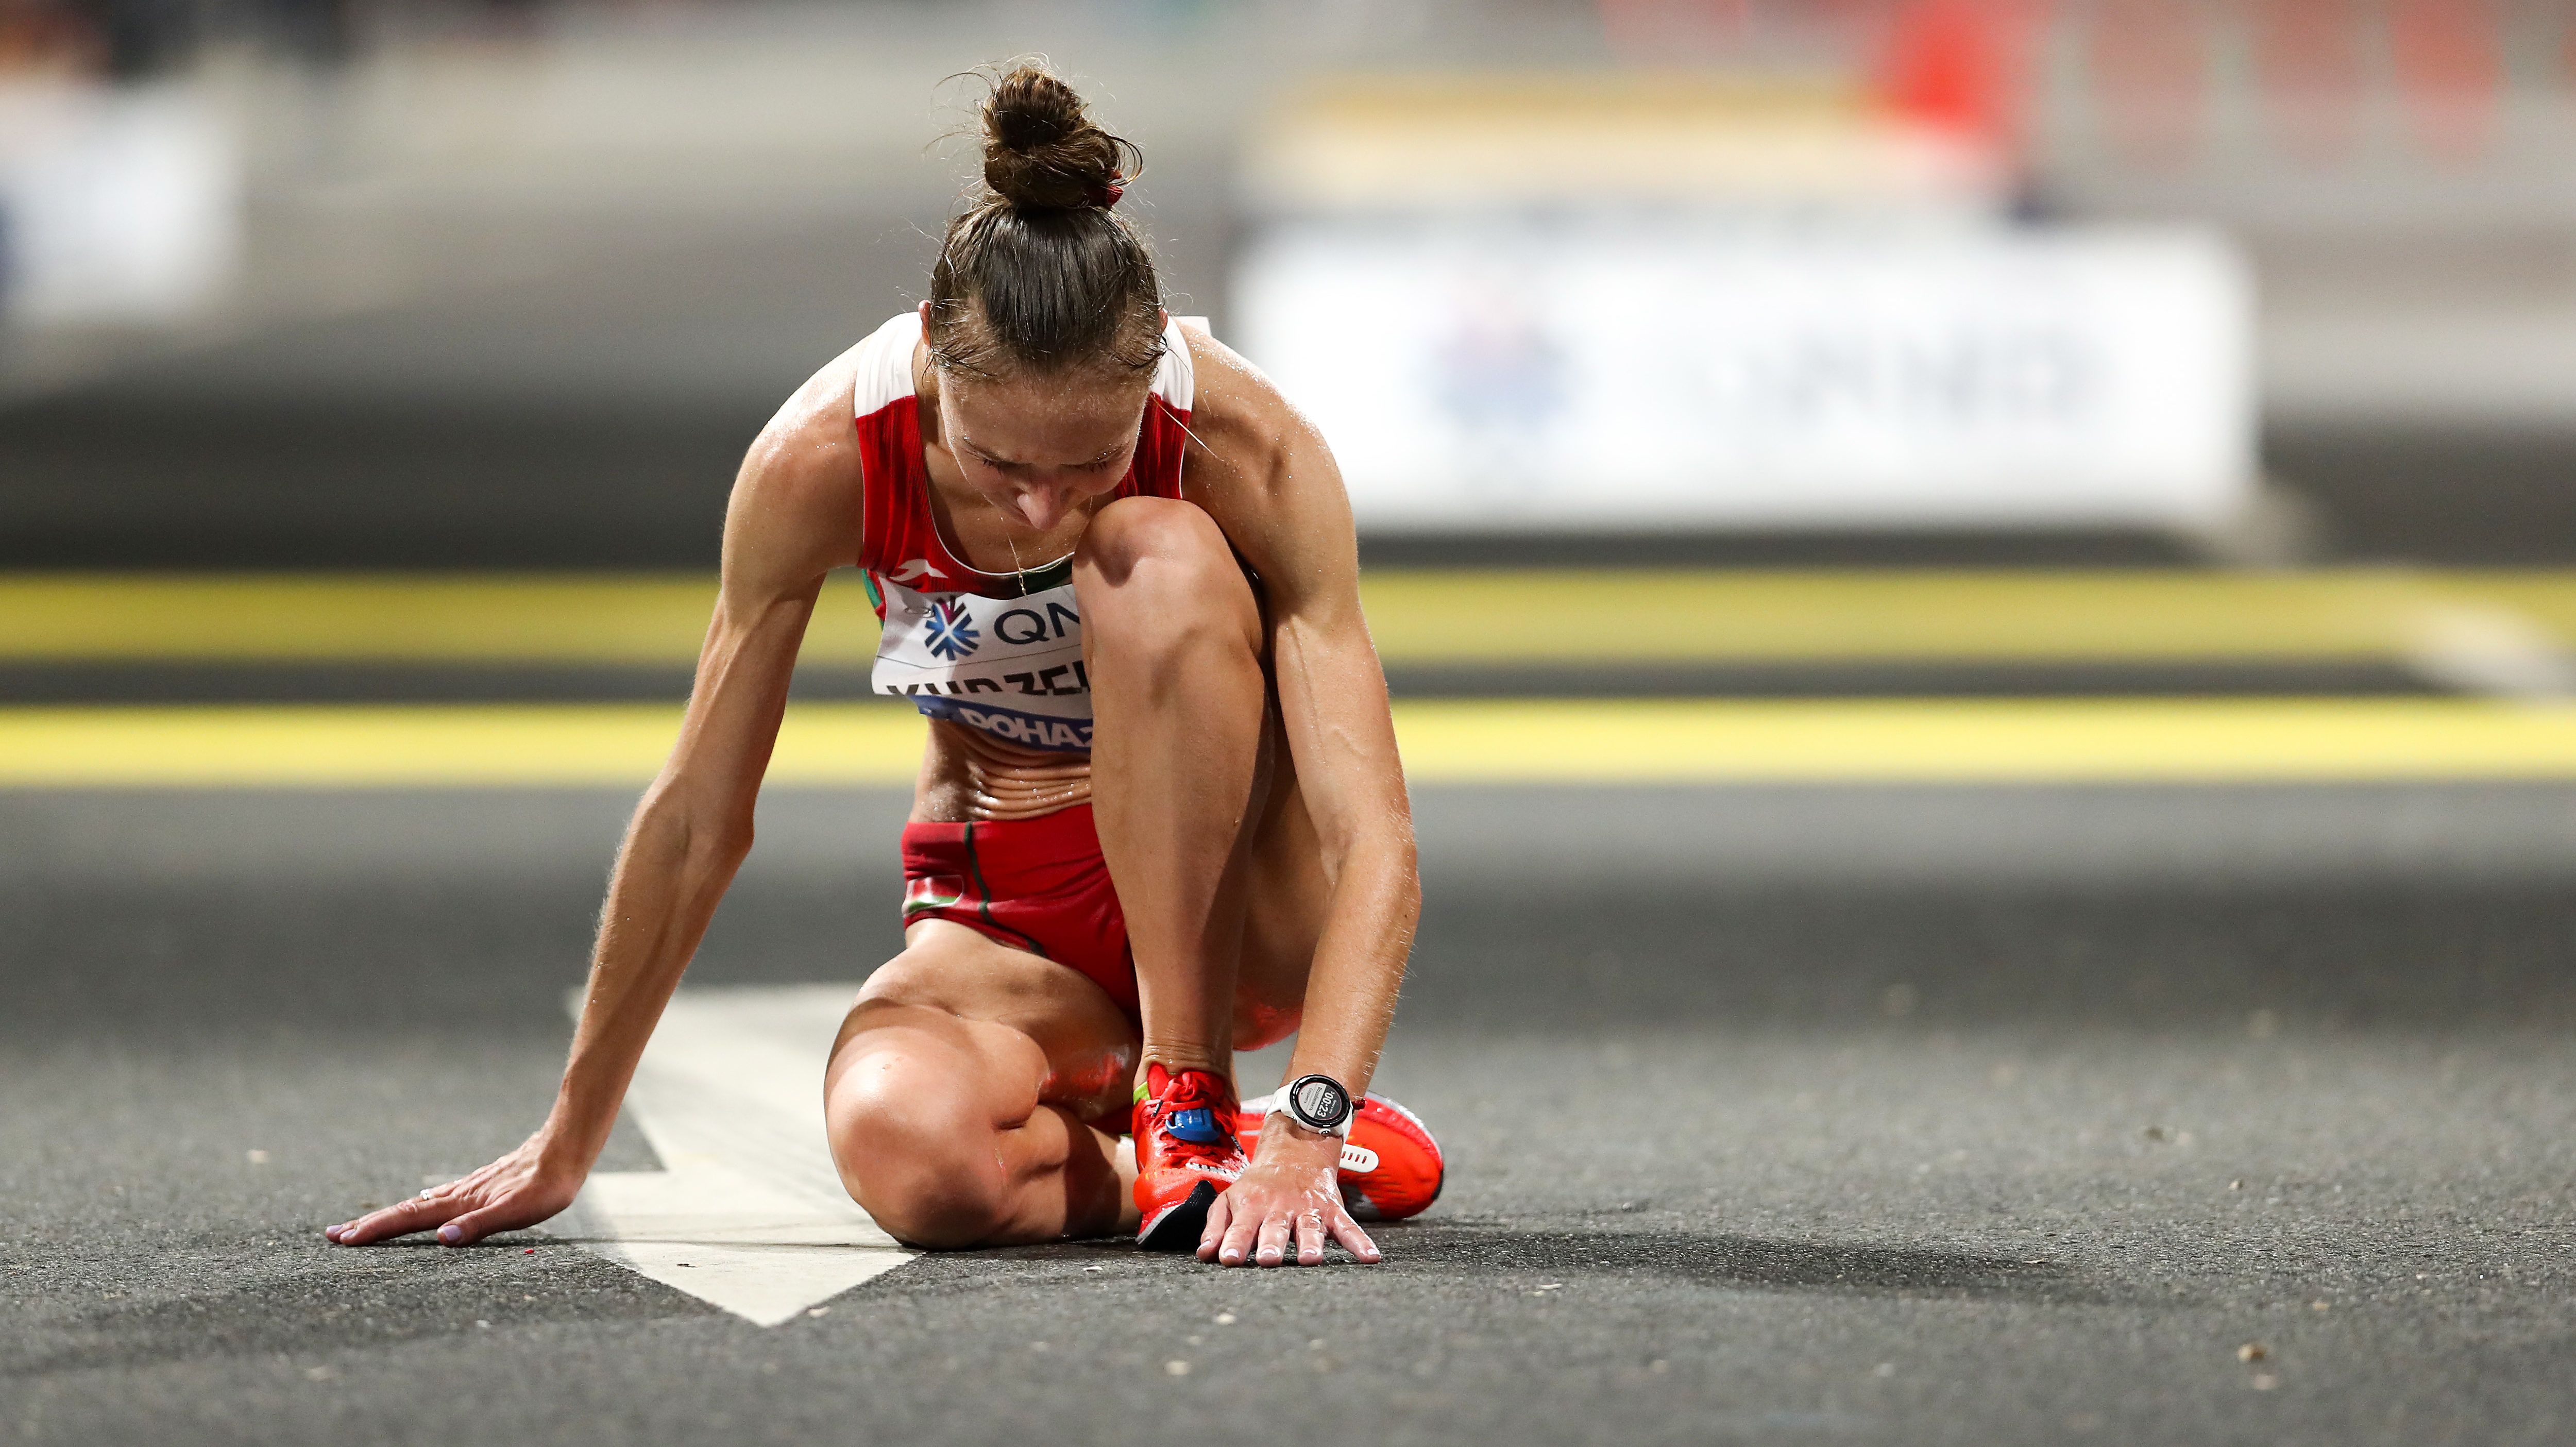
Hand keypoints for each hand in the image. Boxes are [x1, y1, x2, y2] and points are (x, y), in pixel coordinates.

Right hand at [325, 1132, 581, 1247]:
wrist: (565, 1149)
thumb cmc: (546, 1186)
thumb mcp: (518, 1211)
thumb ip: (480, 1225)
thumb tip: (443, 1239)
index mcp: (460, 1203)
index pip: (409, 1219)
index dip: (376, 1230)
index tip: (344, 1239)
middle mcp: (457, 1194)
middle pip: (406, 1212)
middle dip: (370, 1225)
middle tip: (335, 1236)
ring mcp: (467, 1188)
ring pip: (420, 1204)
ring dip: (391, 1216)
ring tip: (365, 1225)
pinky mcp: (481, 1185)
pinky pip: (439, 1198)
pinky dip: (419, 1206)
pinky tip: (422, 1204)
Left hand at [1197, 1117, 1381, 1267]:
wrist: (1294, 1152)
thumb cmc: (1257, 1185)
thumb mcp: (1230, 1199)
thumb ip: (1216, 1226)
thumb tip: (1204, 1255)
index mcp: (1252, 1205)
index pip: (1240, 1228)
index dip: (1233, 1243)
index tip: (1228, 1260)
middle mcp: (1280, 1208)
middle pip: (1275, 1228)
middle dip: (1271, 1244)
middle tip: (1267, 1260)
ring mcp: (1308, 1209)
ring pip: (1309, 1227)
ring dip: (1311, 1242)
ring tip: (1311, 1259)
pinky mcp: (1331, 1210)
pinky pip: (1348, 1227)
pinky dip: (1360, 1241)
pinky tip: (1370, 1257)